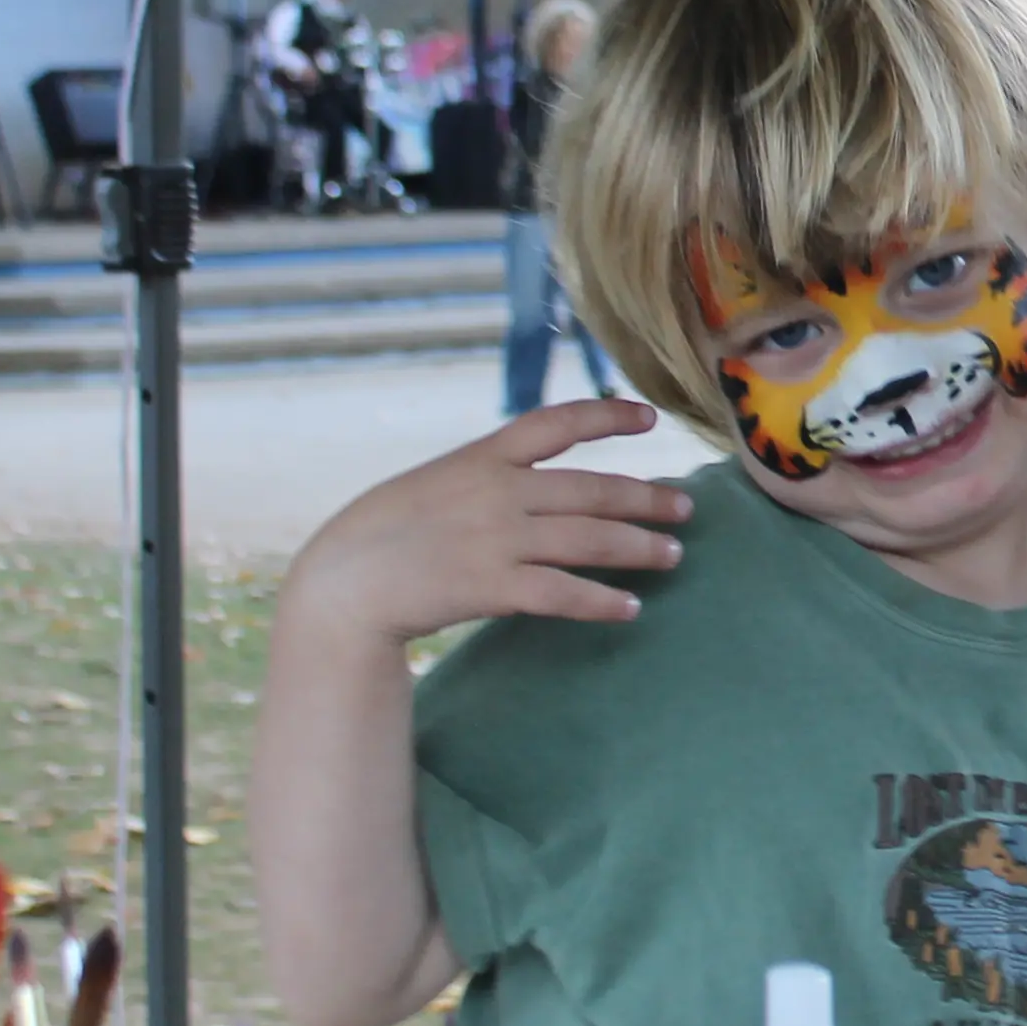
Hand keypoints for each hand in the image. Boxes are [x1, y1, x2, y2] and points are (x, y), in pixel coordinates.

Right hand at [280, 398, 691, 649]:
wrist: (340, 583)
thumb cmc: (380, 534)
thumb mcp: (432, 482)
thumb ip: (483, 477)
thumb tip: (535, 484)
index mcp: (480, 456)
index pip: (557, 423)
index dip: (607, 416)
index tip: (649, 419)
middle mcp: (498, 492)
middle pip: (592, 489)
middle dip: (646, 497)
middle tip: (686, 506)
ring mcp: (497, 539)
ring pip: (589, 539)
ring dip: (639, 548)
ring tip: (672, 555)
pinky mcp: (492, 587)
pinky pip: (563, 593)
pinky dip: (602, 600)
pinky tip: (630, 609)